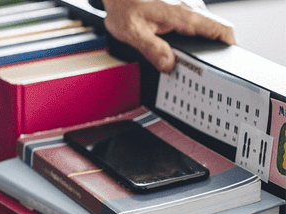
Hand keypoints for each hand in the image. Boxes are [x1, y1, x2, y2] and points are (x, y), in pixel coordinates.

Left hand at [102, 0, 235, 71]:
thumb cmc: (124, 5)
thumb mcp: (133, 33)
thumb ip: (153, 50)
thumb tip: (168, 64)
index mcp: (183, 14)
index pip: (221, 28)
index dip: (230, 44)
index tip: (230, 58)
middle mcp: (189, 6)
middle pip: (214, 28)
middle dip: (212, 47)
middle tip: (202, 65)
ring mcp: (186, 3)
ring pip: (202, 23)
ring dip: (198, 38)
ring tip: (183, 53)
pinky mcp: (180, 3)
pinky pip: (191, 19)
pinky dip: (188, 31)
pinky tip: (173, 39)